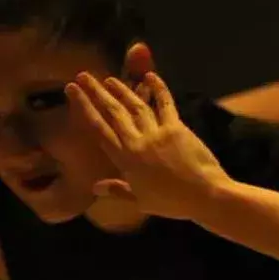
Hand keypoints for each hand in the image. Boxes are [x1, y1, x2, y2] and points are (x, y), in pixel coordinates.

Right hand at [68, 72, 229, 219]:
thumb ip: (118, 190)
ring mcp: (157, 134)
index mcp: (126, 160)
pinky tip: (151, 76)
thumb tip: (95, 187)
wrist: (206, 198)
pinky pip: (166, 105)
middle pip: (113, 112)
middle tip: (83, 76)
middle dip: (96, 92)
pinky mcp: (177, 129)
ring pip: (135, 105)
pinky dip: (159, 89)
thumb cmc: (174, 203)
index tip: (72, 92)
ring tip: (109, 79)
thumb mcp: (142, 201)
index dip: (84, 108)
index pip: (99, 129)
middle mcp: (137, 143)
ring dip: (122, 89)